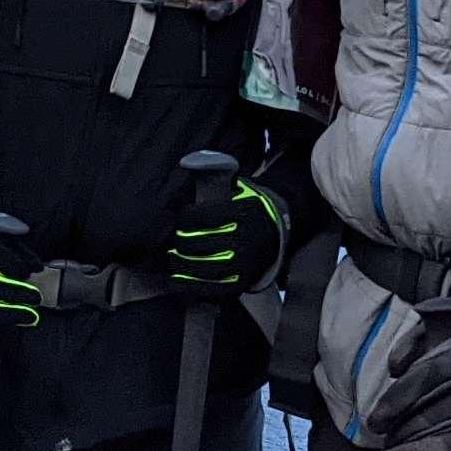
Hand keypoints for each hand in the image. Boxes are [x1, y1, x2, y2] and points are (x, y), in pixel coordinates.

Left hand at [171, 178, 287, 295]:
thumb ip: (215, 171)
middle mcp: (246, 238)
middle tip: (175, 239)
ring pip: (204, 267)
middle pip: (200, 242)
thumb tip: (186, 162)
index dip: (186, 217)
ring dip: (181, 264)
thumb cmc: (247, 208)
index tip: (181, 217)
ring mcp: (245, 263)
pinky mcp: (243, 282)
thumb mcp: (238, 185)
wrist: (278, 232)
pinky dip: (192, 285)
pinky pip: (213, 287)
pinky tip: (177, 279)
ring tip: (172, 259)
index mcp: (244, 212)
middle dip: (181, 241)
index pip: (203, 215)